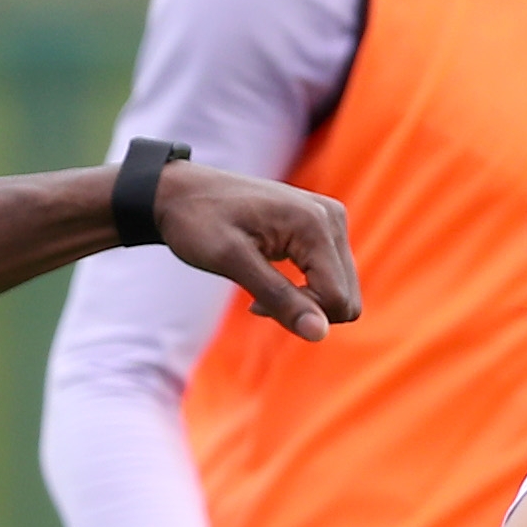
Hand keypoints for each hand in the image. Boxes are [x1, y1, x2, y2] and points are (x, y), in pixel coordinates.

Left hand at [151, 163, 359, 341]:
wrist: (182, 192)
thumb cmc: (199, 222)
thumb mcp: (232, 262)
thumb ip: (279, 298)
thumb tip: (319, 334)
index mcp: (315, 224)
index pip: (337, 298)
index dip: (299, 315)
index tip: (254, 305)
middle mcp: (332, 218)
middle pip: (345, 297)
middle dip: (304, 310)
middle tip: (256, 299)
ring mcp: (330, 220)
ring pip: (340, 289)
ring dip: (302, 301)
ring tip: (259, 286)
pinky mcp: (322, 226)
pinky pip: (330, 274)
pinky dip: (303, 287)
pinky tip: (267, 277)